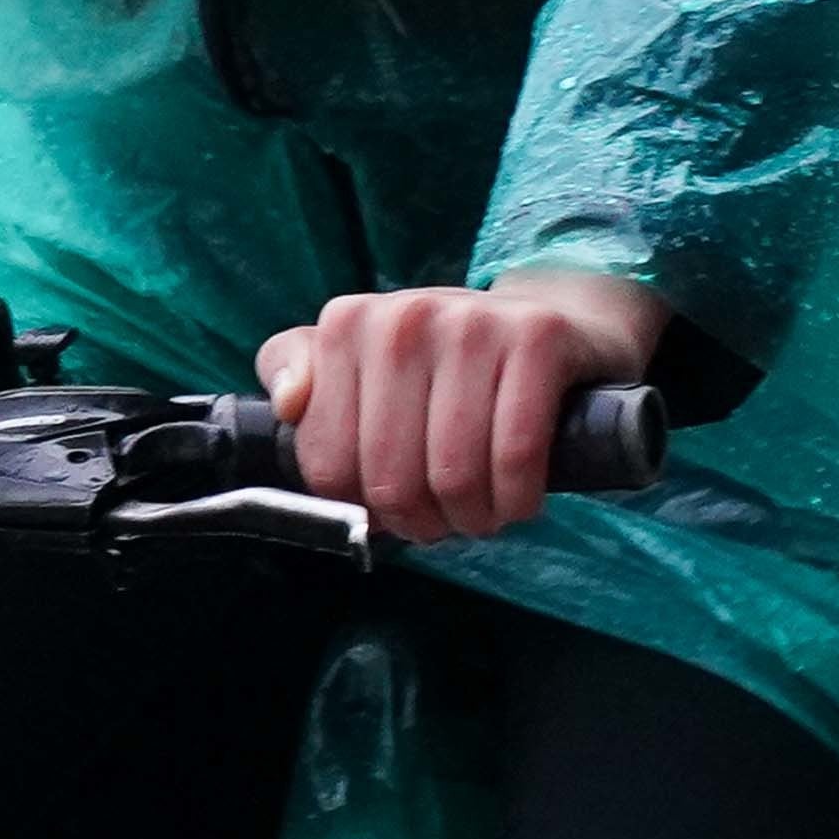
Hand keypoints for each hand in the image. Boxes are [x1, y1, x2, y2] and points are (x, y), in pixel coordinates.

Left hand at [260, 269, 665, 544]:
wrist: (549, 321)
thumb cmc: (444, 364)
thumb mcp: (360, 361)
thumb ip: (297, 371)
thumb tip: (288, 403)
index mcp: (347, 324)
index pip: (329, 466)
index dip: (363, 510)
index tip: (391, 508)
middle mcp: (403, 316)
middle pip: (391, 479)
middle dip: (420, 522)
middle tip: (442, 519)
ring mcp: (471, 322)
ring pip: (453, 475)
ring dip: (472, 518)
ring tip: (480, 513)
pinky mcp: (536, 338)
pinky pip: (515, 455)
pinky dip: (517, 499)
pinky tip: (518, 499)